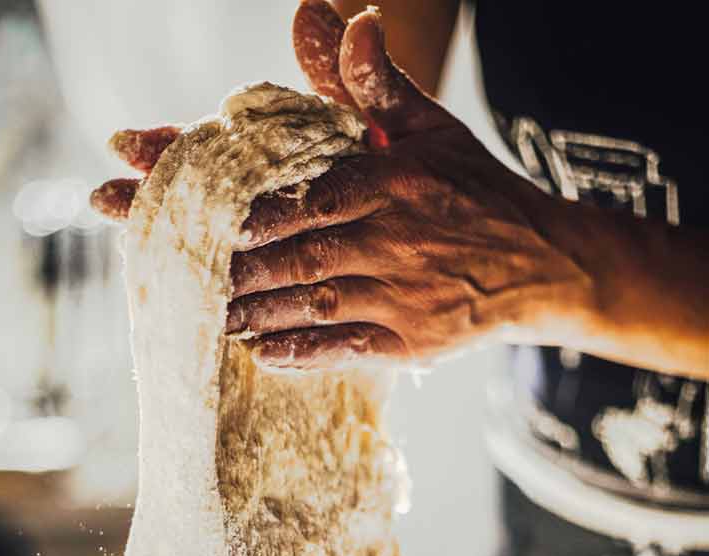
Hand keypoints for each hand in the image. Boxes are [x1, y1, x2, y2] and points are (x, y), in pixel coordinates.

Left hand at [91, 1, 708, 379]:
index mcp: (390, 180)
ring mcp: (401, 296)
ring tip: (207, 311)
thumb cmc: (476, 190)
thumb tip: (323, 14)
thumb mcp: (428, 127)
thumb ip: (370, 82)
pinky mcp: (410, 342)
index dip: (242, 208)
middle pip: (293, 254)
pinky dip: (299, 353)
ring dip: (253, 310)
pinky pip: (343, 349)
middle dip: (231, 263)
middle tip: (178, 269)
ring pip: (310, 304)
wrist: (544, 263)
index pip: (300, 195)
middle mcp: (393, 239)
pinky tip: (259, 353)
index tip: (194, 213)